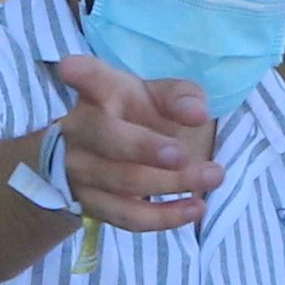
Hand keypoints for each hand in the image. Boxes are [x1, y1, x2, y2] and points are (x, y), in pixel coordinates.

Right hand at [43, 51, 221, 232]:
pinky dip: (165, 216)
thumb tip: (196, 113)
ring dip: (172, 183)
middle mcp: (79, 130)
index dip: (79, 74)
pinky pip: (127, 216)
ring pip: (123, 181)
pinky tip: (196, 207)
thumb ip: (180, 97)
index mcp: (97, 93)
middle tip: (182, 154)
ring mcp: (79, 170)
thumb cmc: (133, 116)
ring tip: (214, 175)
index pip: (88, 79)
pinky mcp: (91, 204)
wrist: (98, 156)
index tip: (70, 67)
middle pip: (105, 137)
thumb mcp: (156, 97)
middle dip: (144, 147)